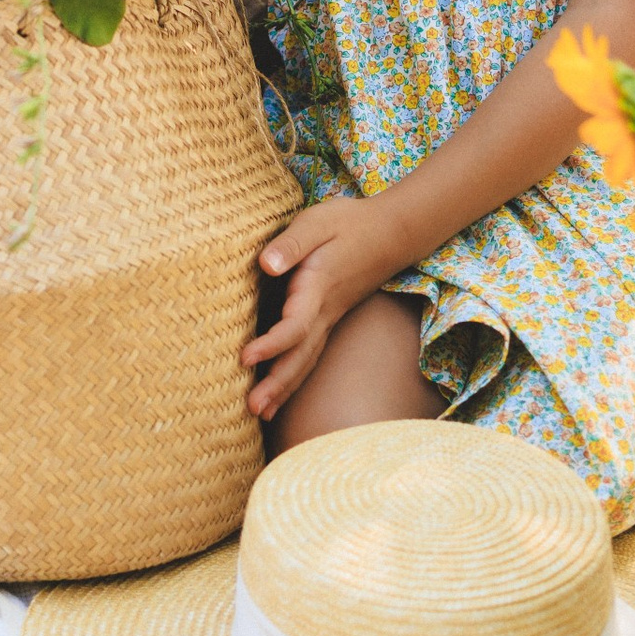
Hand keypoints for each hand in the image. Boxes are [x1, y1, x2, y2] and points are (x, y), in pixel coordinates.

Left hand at [244, 193, 410, 419]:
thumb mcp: (317, 221)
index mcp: (317, 288)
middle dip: (277, 384)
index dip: (271, 345)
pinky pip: (310, 355)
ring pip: (307, 361)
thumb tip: (266, 264)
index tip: (244, 358)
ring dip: (284, 389)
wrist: (389, 232)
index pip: (294, 326)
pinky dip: (294, 378)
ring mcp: (330, 318)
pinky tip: (279, 394)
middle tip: (252, 409)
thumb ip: (291, 243)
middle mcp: (325, 311)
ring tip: (260, 413)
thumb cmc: (349, 223)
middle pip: (301, 356)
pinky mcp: (329, 319)